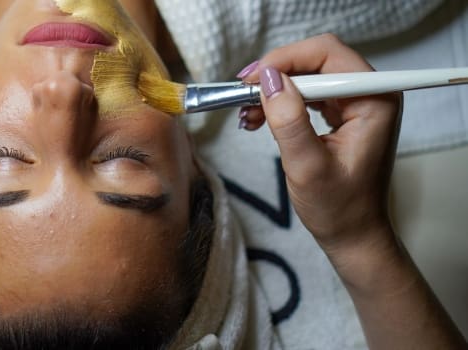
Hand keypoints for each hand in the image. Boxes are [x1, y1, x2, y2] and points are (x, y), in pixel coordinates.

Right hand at [237, 34, 399, 255]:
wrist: (352, 235)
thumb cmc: (338, 208)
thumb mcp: (307, 166)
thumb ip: (289, 120)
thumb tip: (266, 78)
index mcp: (374, 101)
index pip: (328, 54)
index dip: (286, 60)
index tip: (251, 80)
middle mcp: (370, 94)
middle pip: (316, 59)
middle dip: (275, 73)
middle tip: (242, 92)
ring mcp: (356, 102)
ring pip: (308, 74)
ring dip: (274, 88)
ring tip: (246, 112)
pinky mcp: (342, 113)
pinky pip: (307, 92)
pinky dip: (280, 100)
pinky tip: (258, 117)